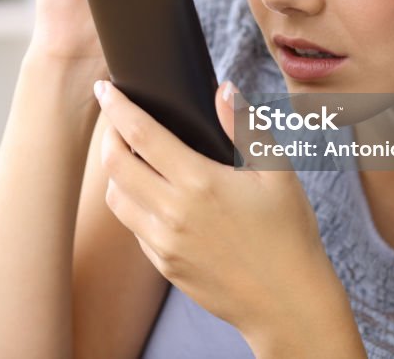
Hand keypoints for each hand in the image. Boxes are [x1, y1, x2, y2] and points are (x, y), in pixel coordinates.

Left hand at [93, 79, 356, 352]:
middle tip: (115, 121)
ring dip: (115, 172)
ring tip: (130, 157)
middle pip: (114, 164)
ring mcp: (165, 243)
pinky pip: (134, 228)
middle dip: (107, 135)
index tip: (104, 88)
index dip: (116, 107)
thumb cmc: (288, 233)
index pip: (141, 134)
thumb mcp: (278, 173)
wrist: (287, 303)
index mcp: (200, 182)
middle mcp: (174, 213)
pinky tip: (153, 196)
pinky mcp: (164, 265)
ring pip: (116, 198)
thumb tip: (223, 89)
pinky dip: (133, 204)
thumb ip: (247, 126)